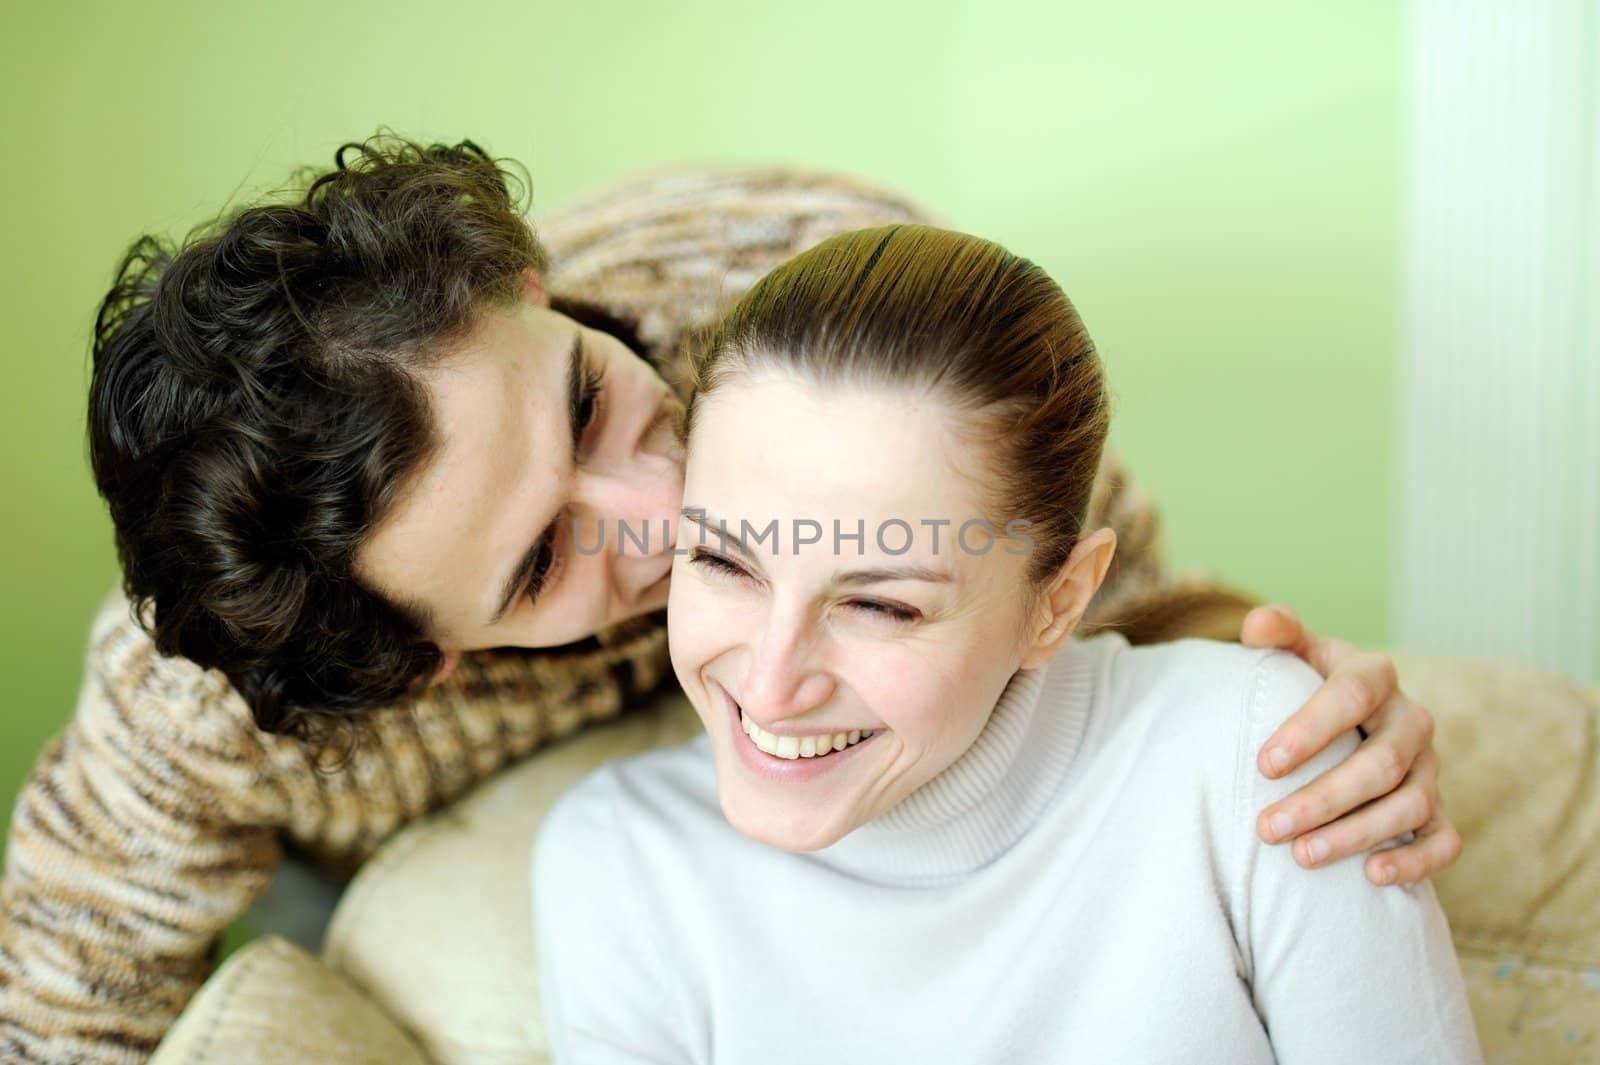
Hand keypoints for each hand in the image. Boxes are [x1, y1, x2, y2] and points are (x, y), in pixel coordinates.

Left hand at [1240, 605, 1462, 885]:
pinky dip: (1414, 861)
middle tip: (1266, 827)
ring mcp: (1431, 768)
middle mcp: (1411, 721)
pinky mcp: (1441, 810)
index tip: (1264, 766)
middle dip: (1322, 799)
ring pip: (1409, 805)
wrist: (1352, 719)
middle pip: (1379, 763)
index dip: (1310, 730)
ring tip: (1300, 855)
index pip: (1351, 695)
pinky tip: (1371, 875)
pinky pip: (1443, 841)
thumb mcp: (1298, 653)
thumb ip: (1278, 632)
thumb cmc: (1311, 685)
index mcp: (1375, 676)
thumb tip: (1256, 625)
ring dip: (1355, 834)